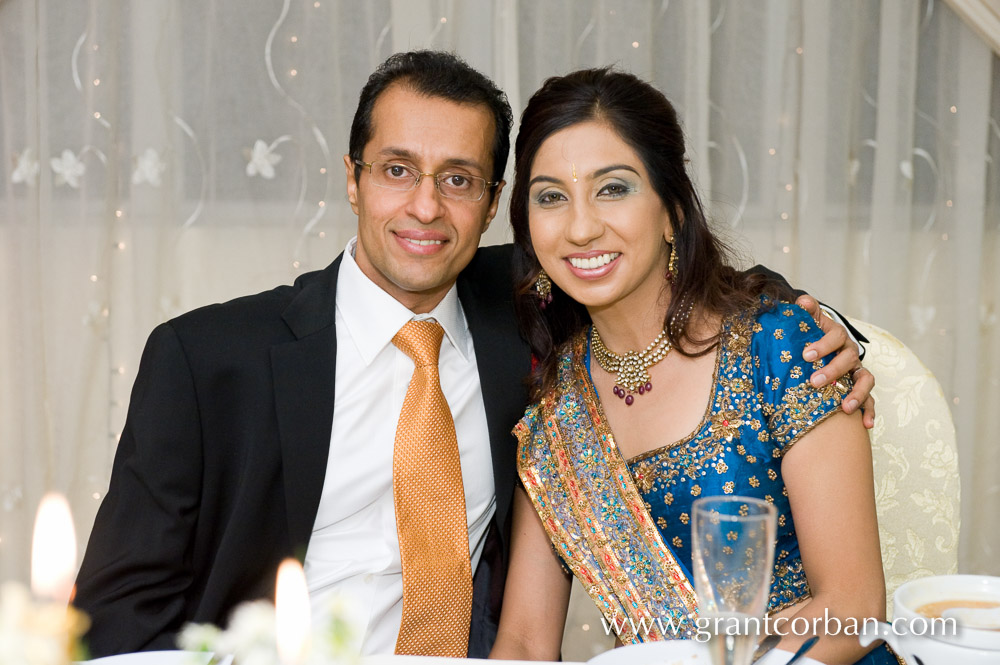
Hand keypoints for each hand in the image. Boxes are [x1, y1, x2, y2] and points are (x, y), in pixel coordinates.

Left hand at [796, 294, 875, 428]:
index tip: (806, 355)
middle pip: (849, 358)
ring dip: (857, 393)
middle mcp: (849, 353)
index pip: (836, 335)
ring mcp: (857, 371)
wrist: (815, 352)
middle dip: (833, 371)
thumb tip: (802, 302)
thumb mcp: (805, 325)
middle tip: (814, 382)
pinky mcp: (861, 389)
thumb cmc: (807, 339)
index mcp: (836, 337)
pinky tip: (866, 424)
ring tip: (845, 408)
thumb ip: (804, 312)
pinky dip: (869, 411)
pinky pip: (870, 400)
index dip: (823, 344)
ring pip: (864, 379)